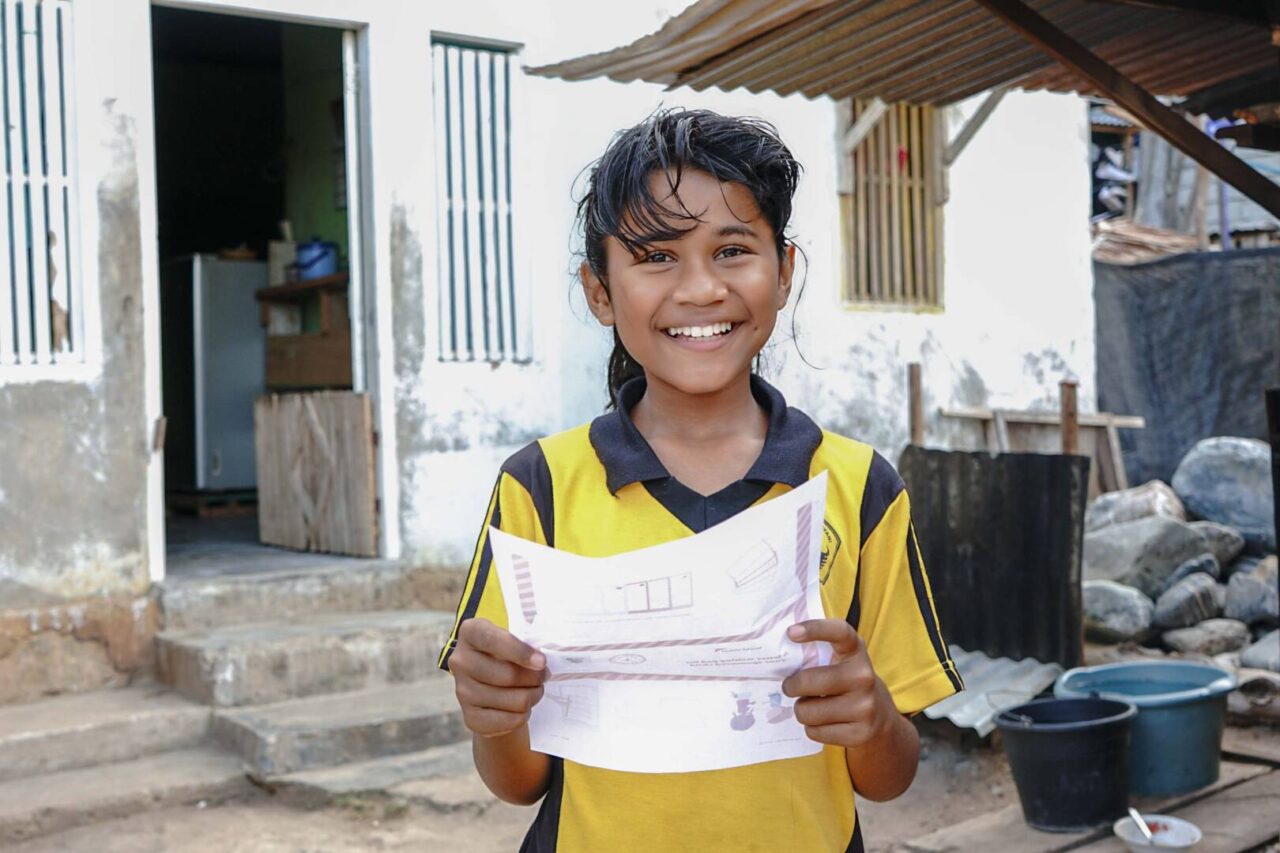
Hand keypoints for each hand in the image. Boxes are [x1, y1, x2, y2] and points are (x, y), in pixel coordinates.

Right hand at [448, 617, 546, 737]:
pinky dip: (523, 715)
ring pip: (514, 700)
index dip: (519, 651)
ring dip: (533, 696)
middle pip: (507, 675)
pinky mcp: (470, 717)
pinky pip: (508, 721)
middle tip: (545, 676)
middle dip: (535, 678)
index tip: (541, 662)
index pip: (492, 640)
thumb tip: (540, 664)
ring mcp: (462, 691)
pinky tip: (522, 706)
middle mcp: (460, 661)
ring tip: (534, 690)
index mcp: (470, 632)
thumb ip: (525, 642)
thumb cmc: (507, 652)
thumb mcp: (512, 636)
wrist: (491, 681)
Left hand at [781, 619, 894, 748]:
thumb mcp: (840, 660)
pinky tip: (824, 722)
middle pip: (808, 682)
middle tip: (790, 687)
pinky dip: (812, 728)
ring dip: (802, 710)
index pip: (839, 632)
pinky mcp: (860, 734)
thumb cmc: (846, 681)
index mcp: (856, 651)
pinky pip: (815, 732)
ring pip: (807, 712)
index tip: (791, 632)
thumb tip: (775, 657)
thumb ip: (816, 652)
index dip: (815, 629)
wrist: (879, 716)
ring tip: (812, 706)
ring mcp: (865, 707)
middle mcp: (864, 676)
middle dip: (791, 686)